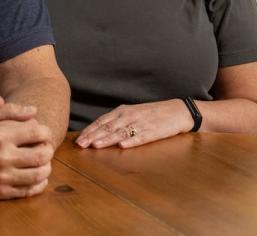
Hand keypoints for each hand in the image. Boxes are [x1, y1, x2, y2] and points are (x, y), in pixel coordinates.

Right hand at [0, 94, 53, 198]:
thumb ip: (9, 110)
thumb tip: (34, 110)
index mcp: (0, 136)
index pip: (38, 133)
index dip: (45, 132)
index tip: (43, 134)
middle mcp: (2, 157)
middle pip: (42, 155)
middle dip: (48, 150)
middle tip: (45, 148)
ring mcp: (2, 177)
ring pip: (39, 174)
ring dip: (47, 167)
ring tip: (43, 162)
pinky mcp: (0, 192)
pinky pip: (29, 190)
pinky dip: (39, 184)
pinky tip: (38, 177)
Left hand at [75, 100, 193, 148]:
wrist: (178, 111)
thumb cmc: (152, 114)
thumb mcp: (132, 113)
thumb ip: (117, 121)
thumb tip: (98, 132)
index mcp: (123, 111)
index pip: (102, 121)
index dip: (90, 130)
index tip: (78, 139)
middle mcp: (130, 116)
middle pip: (108, 127)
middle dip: (93, 136)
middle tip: (81, 145)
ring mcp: (141, 123)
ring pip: (121, 132)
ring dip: (108, 139)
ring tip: (96, 145)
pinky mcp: (153, 132)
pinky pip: (141, 137)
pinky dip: (131, 141)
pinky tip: (123, 146)